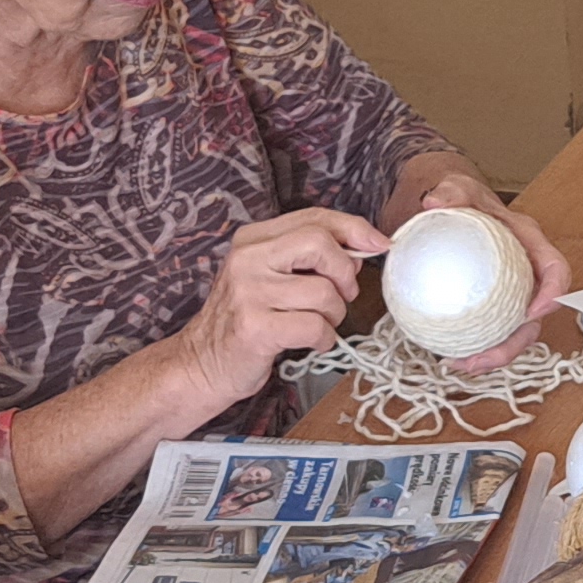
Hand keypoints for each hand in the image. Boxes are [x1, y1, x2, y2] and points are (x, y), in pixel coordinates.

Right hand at [170, 205, 387, 406]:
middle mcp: (247, 259)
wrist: (202, 363)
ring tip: (318, 324)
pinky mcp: (256, 328)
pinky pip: (315, 327)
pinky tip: (311, 342)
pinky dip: (324, 338)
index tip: (380, 244)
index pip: (313, 218)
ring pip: (323, 292)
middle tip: (342, 295)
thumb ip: (309, 259)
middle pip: (319, 243)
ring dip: (335, 314)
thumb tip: (360, 251)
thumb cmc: (244, 320)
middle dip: (344, 272)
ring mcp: (249, 292)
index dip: (353, 229)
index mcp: (252, 239)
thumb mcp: (270, 278)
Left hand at [393, 164, 575, 369]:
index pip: (555, 269)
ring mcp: (509, 292)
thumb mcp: (458, 188)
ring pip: (514, 332)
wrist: (450, 208)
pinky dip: (475, 347)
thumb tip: (434, 203)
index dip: (553, 294)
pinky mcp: (491, 305)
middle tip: (487, 357)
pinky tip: (450, 355)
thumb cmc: (464, 199)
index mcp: (529, 243)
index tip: (534, 312)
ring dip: (494, 354)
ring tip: (464, 364)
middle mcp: (525, 272)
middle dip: (517, 343)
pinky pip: (490, 331)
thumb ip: (450, 193)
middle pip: (537, 316)